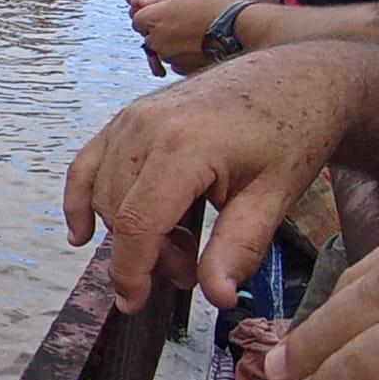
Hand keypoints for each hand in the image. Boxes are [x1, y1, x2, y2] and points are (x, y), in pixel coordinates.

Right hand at [64, 46, 347, 313]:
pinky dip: (81, 198)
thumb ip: (238, 247)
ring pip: (104, 192)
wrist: (298, 76)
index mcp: (183, 147)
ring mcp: (132, 117)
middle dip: (145, 254)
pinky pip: (88, 162)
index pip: (137, 225)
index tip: (134, 303)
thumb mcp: (273, 196)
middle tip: (189, 269)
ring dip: (128, 230)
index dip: (131, 271)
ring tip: (175, 243)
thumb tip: (217, 297)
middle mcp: (146, 128)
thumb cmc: (293, 132)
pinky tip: (81, 231)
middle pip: (119, 212)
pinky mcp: (129, 115)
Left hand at [130, 0, 238, 75]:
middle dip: (160, 30)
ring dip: (172, 43)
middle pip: (148, 35)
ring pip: (162, 49)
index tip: (165, 12)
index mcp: (153, 20)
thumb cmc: (213, 9)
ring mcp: (167, 56)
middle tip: (183, 22)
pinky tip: (199, 45)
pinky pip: (175, 61)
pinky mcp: (180, 68)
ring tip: (195, 33)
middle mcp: (155, 40)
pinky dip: (182, 54)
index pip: (137, 19)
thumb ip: (157, 0)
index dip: (151, 14)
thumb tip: (140, 1)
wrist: (237, 31)